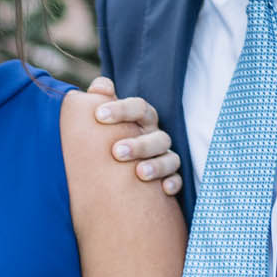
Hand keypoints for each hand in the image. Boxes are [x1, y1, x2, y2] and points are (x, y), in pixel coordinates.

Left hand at [88, 75, 181, 194]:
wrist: (115, 171)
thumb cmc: (109, 138)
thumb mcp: (103, 120)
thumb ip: (100, 101)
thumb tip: (100, 86)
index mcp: (141, 119)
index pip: (138, 108)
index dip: (120, 109)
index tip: (98, 115)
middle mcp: (155, 136)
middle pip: (157, 136)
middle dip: (138, 144)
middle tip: (116, 151)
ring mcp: (165, 156)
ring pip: (170, 158)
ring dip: (156, 165)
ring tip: (139, 173)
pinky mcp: (170, 178)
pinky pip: (178, 179)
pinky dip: (173, 183)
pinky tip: (164, 190)